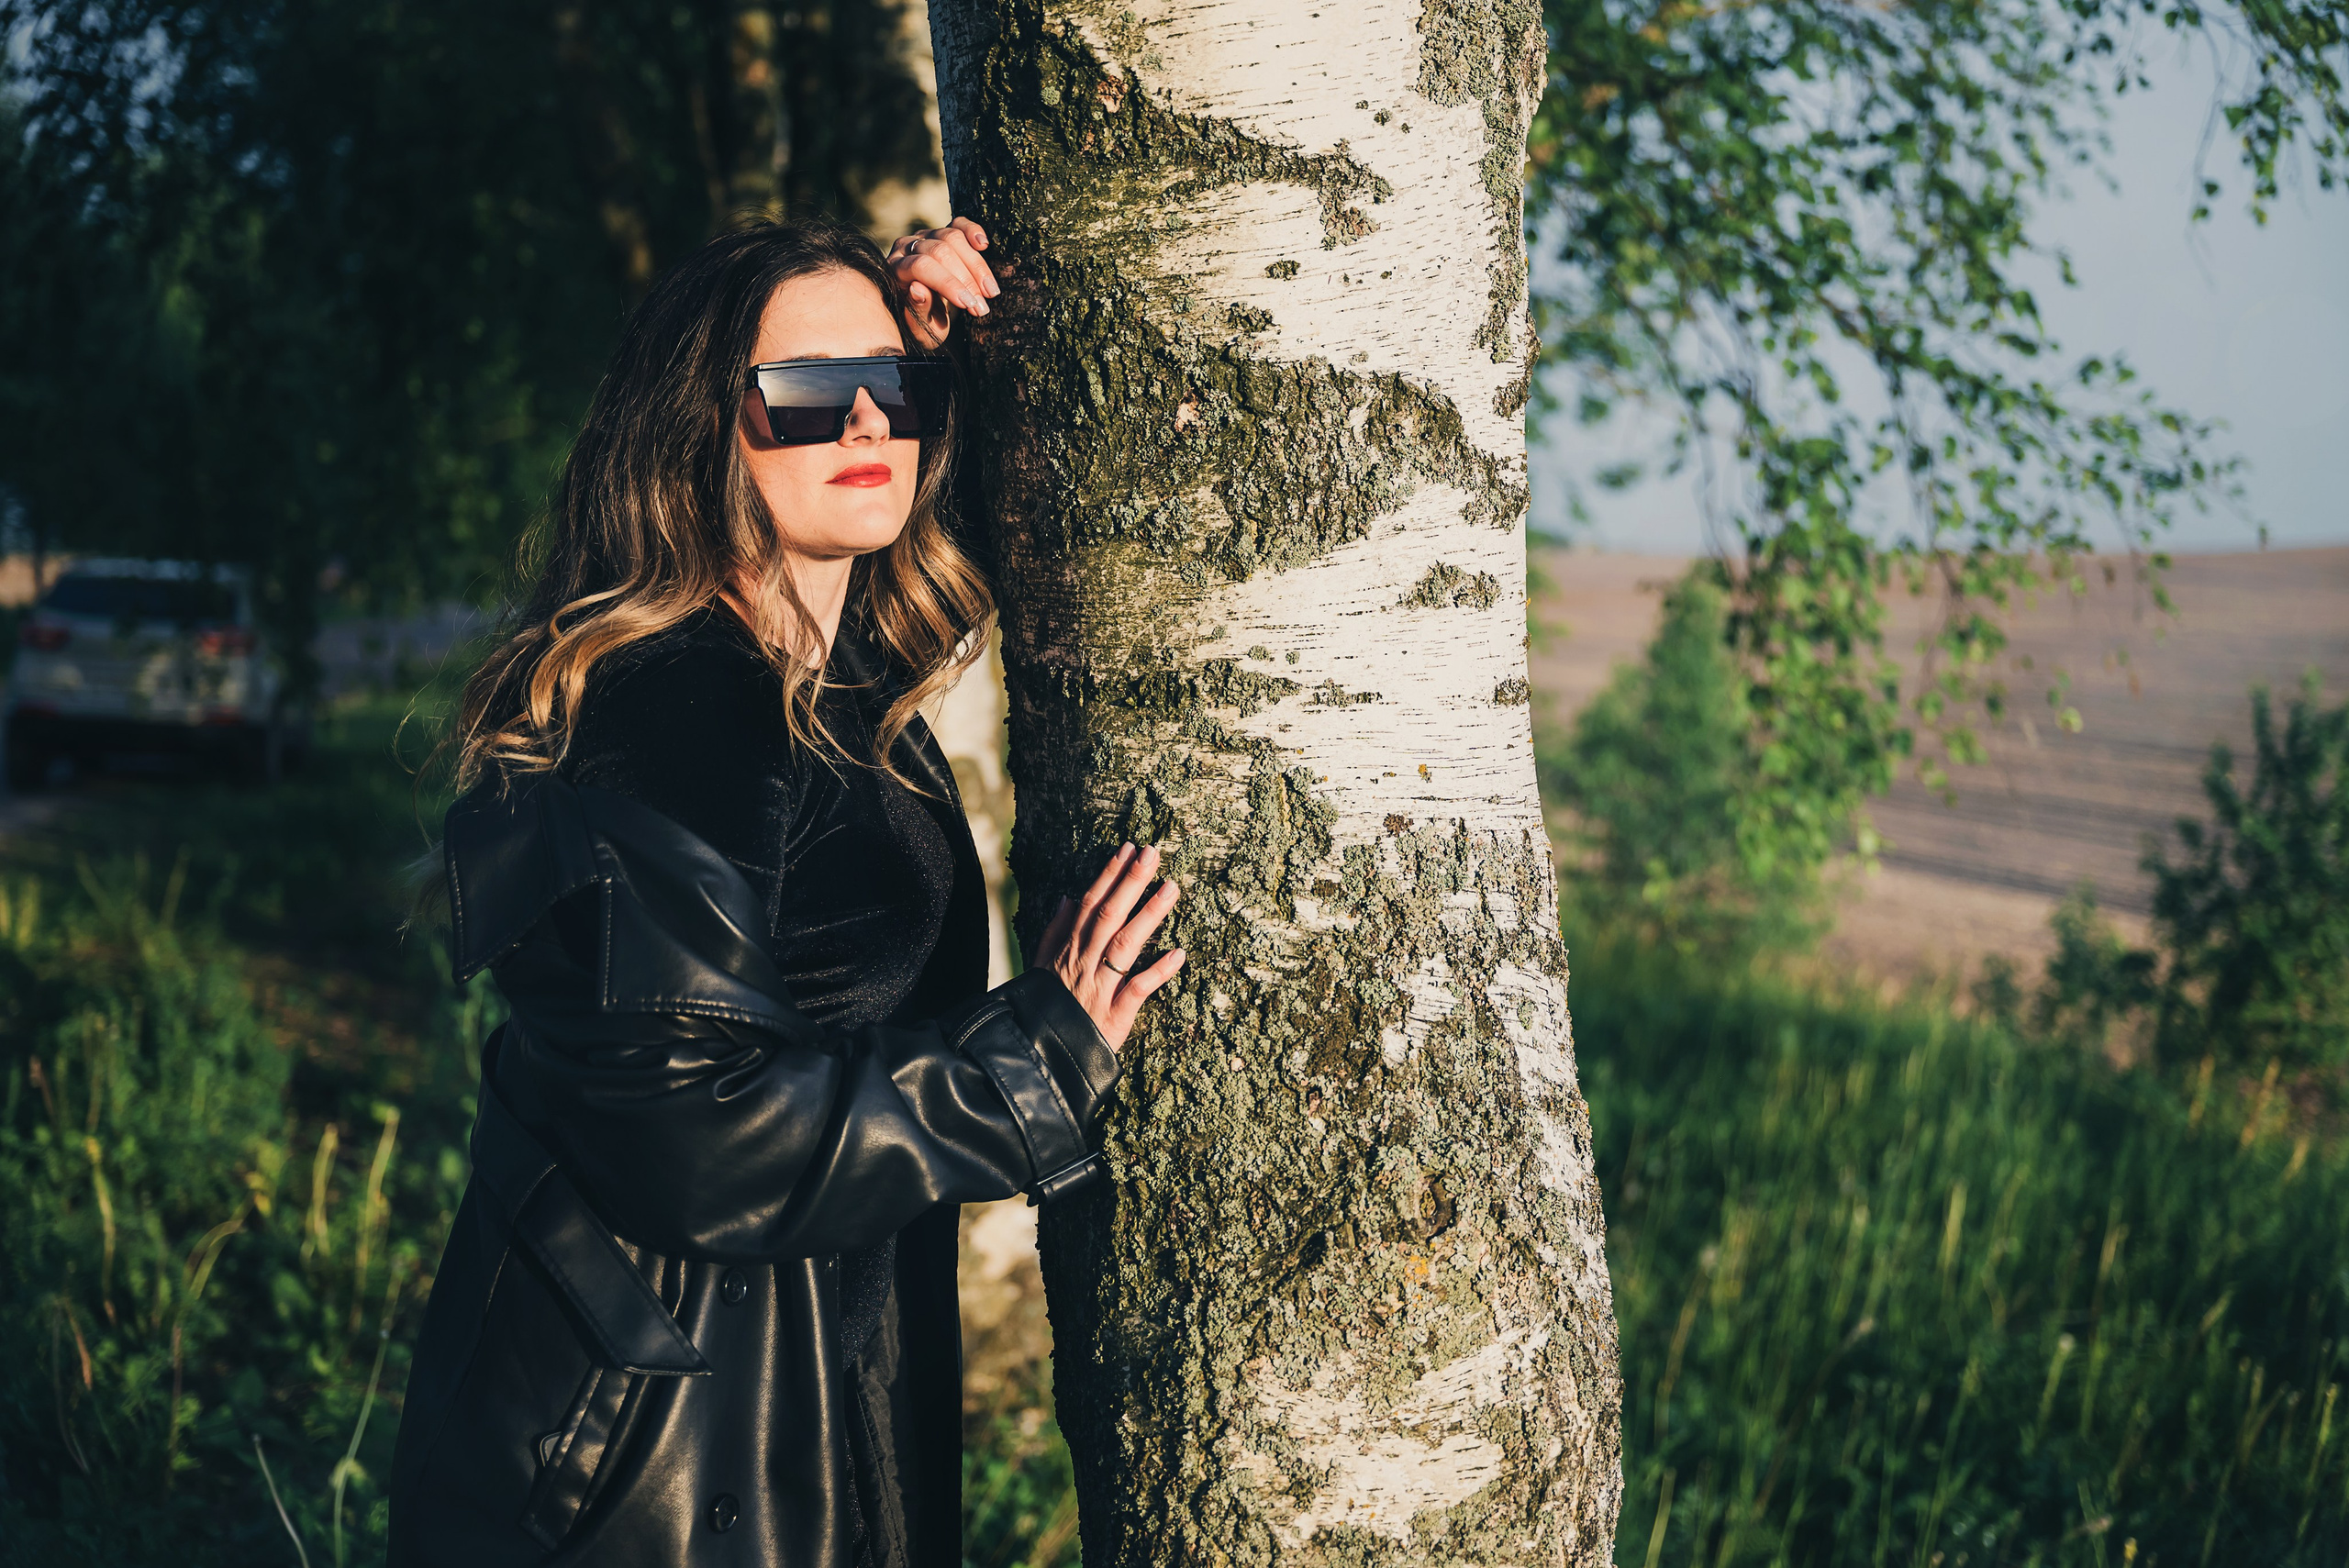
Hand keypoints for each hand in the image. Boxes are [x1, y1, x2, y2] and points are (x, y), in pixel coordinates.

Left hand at [887, 218, 998, 348]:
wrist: (925, 314)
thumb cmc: (921, 323)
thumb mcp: (919, 327)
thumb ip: (916, 311)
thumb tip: (917, 289)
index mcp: (895, 269)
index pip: (921, 266)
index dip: (948, 283)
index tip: (969, 304)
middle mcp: (906, 247)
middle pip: (939, 251)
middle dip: (966, 279)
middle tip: (982, 308)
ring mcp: (924, 236)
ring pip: (952, 237)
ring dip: (977, 266)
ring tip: (990, 293)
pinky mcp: (942, 232)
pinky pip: (958, 224)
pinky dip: (973, 231)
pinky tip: (983, 245)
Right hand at [1031, 843, 1184, 1053]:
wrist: (1038, 1055)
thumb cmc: (1044, 1008)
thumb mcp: (1040, 966)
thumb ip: (1054, 931)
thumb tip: (1066, 897)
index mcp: (1068, 949)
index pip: (1089, 903)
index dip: (1109, 875)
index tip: (1129, 848)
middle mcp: (1083, 962)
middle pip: (1109, 915)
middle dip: (1131, 882)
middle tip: (1153, 852)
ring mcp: (1099, 987)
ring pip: (1124, 944)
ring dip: (1149, 915)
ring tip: (1172, 888)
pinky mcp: (1113, 1015)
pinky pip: (1137, 990)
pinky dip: (1158, 972)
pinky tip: (1179, 954)